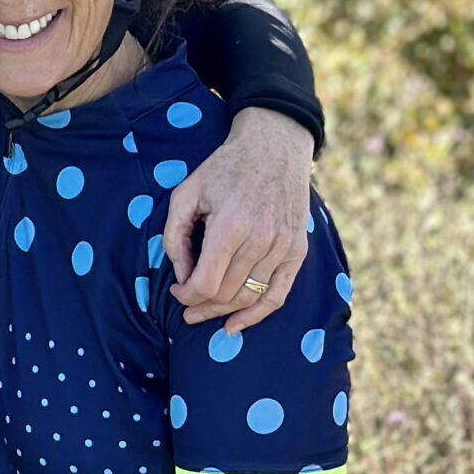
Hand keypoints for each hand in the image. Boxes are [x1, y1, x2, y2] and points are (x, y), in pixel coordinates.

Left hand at [164, 108, 314, 333]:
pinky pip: (278, 294)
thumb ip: (175, 235)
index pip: (206, 283)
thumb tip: (181, 274)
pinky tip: (236, 325)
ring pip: (249, 297)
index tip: (177, 293)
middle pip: (227, 294)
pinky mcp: (297, 250)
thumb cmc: (225, 169)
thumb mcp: (187, 192)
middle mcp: (261, 240)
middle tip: (186, 309)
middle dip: (201, 306)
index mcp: (230, 225)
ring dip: (224, 312)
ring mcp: (283, 247)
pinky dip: (257, 315)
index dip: (187, 296)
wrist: (274, 147)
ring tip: (205, 315)